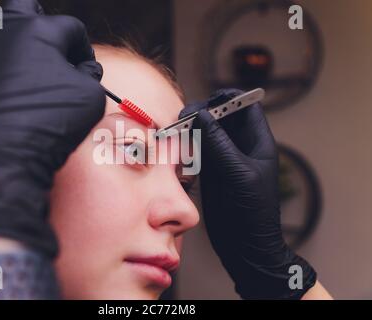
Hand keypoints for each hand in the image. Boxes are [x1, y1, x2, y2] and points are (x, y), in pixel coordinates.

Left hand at [0, 0, 104, 256]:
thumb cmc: (48, 121)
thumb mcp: (90, 96)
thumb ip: (90, 76)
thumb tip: (84, 71)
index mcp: (41, 30)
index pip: (71, 28)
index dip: (85, 50)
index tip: (87, 71)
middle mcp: (5, 28)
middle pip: (26, 8)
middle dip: (44, 26)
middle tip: (53, 52)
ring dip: (3, 24)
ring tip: (15, 42)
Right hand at [180, 88, 316, 298]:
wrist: (245, 245)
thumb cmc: (253, 212)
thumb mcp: (238, 174)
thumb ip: (219, 144)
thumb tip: (201, 115)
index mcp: (257, 143)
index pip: (246, 108)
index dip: (229, 99)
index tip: (209, 99)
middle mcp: (241, 147)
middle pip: (223, 116)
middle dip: (205, 111)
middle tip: (186, 115)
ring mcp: (224, 159)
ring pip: (208, 132)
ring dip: (193, 127)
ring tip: (178, 127)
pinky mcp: (211, 171)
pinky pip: (199, 150)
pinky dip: (188, 144)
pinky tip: (179, 144)